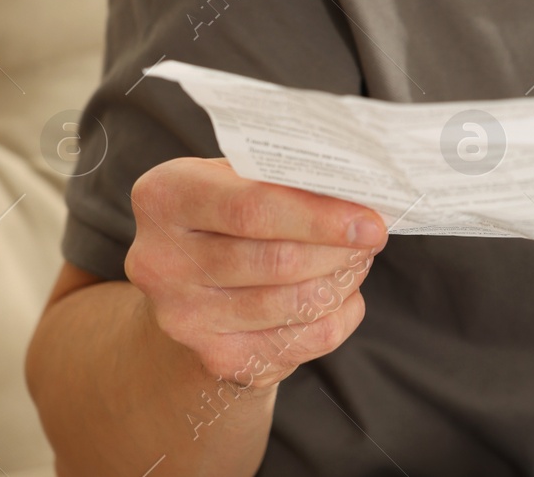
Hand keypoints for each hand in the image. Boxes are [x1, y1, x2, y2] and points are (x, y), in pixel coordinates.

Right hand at [125, 157, 386, 389]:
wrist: (189, 279)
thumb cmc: (229, 211)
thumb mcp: (239, 176)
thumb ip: (284, 179)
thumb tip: (360, 192)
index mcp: (166, 196)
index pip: (252, 209)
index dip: (320, 218)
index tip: (370, 221)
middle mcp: (160, 260)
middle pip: (277, 261)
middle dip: (339, 250)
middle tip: (373, 236)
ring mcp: (183, 316)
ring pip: (292, 304)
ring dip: (342, 281)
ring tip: (358, 259)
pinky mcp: (213, 357)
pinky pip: (299, 343)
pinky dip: (336, 317)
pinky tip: (342, 295)